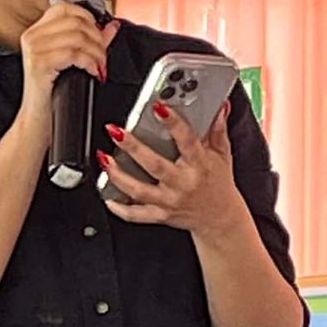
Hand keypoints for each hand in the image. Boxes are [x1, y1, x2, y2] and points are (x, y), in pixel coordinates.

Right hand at [19, 4, 118, 119]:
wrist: (38, 119)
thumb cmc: (53, 92)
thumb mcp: (73, 61)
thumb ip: (92, 40)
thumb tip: (112, 26)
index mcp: (37, 31)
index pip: (65, 7)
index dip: (87, 17)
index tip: (98, 35)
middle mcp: (32, 36)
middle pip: (75, 21)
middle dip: (97, 39)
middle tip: (103, 57)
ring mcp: (34, 49)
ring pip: (77, 37)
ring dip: (96, 53)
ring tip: (99, 67)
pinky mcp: (39, 63)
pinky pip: (74, 54)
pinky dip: (90, 62)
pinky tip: (93, 73)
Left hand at [101, 102, 242, 238]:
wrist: (219, 219)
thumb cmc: (218, 184)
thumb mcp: (222, 155)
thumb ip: (217, 130)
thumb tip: (219, 107)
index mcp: (199, 166)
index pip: (187, 141)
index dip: (173, 123)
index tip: (159, 107)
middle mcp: (182, 184)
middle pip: (154, 165)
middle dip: (133, 147)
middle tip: (117, 131)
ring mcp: (169, 201)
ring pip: (138, 190)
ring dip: (118, 174)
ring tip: (104, 158)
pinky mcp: (160, 215)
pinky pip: (135, 214)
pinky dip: (119, 207)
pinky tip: (107, 196)